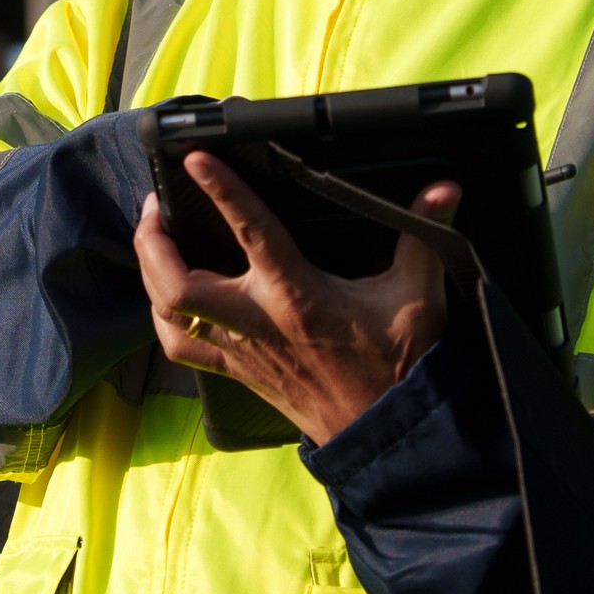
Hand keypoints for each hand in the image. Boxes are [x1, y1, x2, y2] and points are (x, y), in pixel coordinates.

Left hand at [132, 152, 459, 445]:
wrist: (384, 436)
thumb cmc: (398, 369)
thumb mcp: (417, 299)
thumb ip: (423, 238)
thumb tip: (444, 191)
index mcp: (298, 296)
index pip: (250, 231)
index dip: (221, 190)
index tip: (195, 158)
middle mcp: (258, 323)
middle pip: (177, 284)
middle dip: (153, 241)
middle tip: (155, 205)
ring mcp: (241, 352)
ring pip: (168, 315)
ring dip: (149, 275)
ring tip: (152, 241)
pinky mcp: (237, 373)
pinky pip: (181, 348)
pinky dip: (163, 318)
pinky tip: (164, 298)